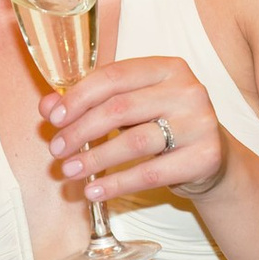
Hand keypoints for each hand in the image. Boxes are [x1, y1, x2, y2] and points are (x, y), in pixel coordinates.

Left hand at [42, 54, 227, 204]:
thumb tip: (47, 107)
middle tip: (57, 150)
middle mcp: (188, 90)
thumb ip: (90, 102)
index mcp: (167, 68)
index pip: (113, 76)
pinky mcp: (205, 156)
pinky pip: (152, 173)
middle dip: (81, 131)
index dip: (78, 97)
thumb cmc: (164, 127)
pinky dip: (118, 184)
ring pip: (134, 141)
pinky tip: (95, 191)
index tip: (54, 119)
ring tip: (70, 171)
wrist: (212, 160)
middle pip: (120, 108)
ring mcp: (200, 123)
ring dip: (95, 159)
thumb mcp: (130, 109)